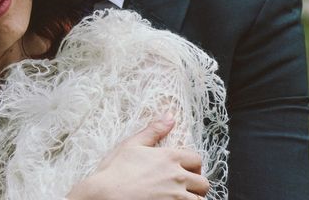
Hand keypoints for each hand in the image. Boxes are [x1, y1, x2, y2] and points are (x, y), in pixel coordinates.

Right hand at [65, 114, 207, 199]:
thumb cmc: (115, 171)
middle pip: (203, 183)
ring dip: (192, 198)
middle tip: (183, 186)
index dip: (192, 165)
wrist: (105, 195)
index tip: (185, 170)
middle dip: (195, 184)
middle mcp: (177, 177)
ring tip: (179, 197)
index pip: (196, 159)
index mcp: (169, 158)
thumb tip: (170, 116)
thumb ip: (154, 131)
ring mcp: (176, 197)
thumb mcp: (132, 145)